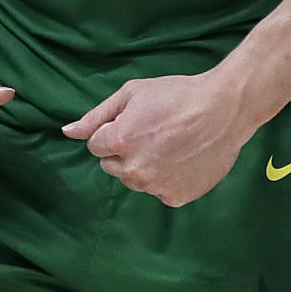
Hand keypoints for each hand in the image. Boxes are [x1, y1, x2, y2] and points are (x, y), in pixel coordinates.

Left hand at [62, 70, 249, 207]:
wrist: (223, 109)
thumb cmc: (176, 94)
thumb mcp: (132, 93)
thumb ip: (96, 116)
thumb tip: (67, 132)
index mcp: (120, 141)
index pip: (95, 145)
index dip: (113, 130)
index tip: (135, 120)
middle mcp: (134, 169)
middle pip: (111, 165)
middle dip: (123, 150)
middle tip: (151, 131)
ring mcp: (155, 187)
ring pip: (133, 179)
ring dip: (142, 165)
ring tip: (168, 143)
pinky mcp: (175, 198)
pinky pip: (158, 191)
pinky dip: (165, 178)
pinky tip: (181, 158)